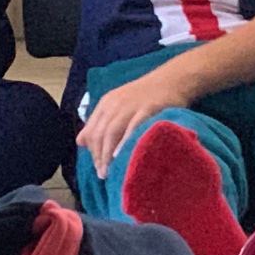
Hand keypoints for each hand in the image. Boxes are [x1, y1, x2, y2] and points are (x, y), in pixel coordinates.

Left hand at [77, 59, 197, 178]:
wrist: (174, 79)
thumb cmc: (147, 95)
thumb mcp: (118, 104)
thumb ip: (101, 122)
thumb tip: (81, 142)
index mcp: (106, 103)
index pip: (91, 131)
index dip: (92, 151)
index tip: (98, 167)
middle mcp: (115, 104)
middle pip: (100, 133)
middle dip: (99, 156)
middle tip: (103, 175)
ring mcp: (132, 105)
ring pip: (112, 132)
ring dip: (108, 154)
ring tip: (110, 171)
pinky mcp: (149, 108)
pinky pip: (134, 127)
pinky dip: (126, 141)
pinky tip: (124, 155)